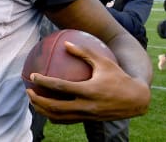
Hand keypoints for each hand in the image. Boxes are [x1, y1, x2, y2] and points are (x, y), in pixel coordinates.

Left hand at [27, 41, 149, 122]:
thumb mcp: (104, 61)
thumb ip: (84, 52)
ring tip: (33, 101)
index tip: (33, 76)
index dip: (44, 82)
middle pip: (55, 107)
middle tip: (28, 91)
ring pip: (59, 117)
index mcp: (89, 90)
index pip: (61, 87)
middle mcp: (87, 105)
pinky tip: (46, 108)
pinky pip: (66, 121)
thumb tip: (65, 43)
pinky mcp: (88, 120)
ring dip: (43, 110)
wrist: (136, 100)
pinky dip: (53, 116)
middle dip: (38, 101)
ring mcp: (87, 115)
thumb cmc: (119, 76)